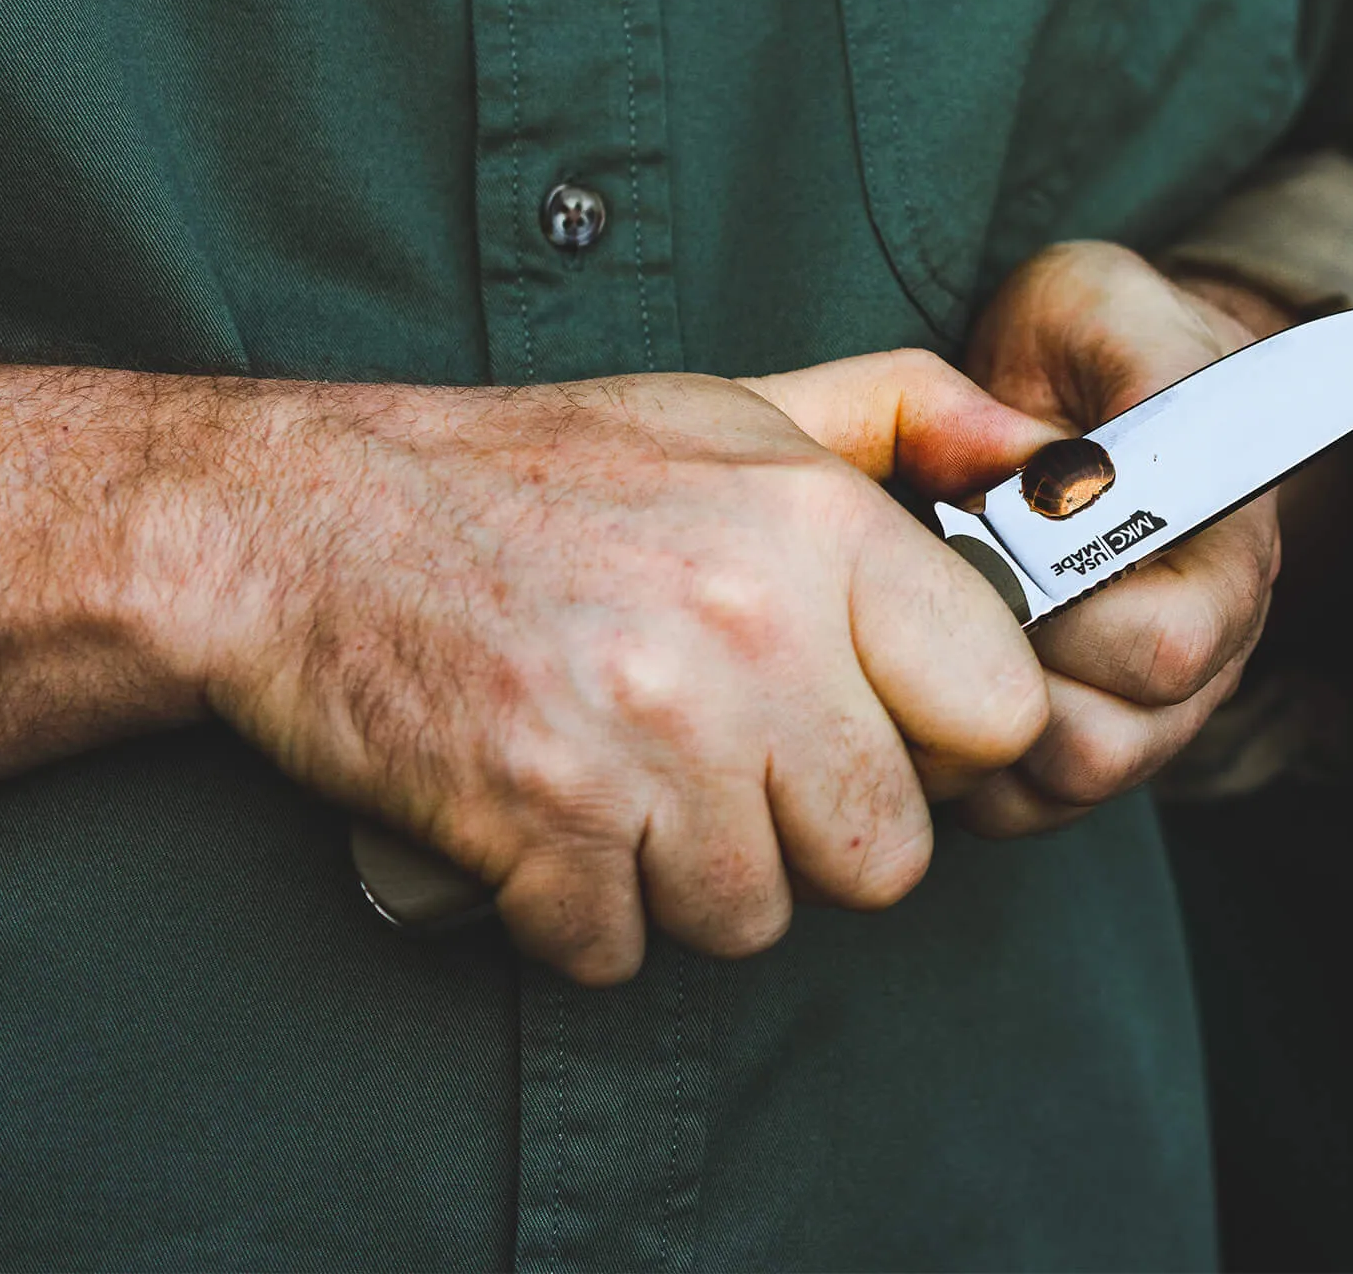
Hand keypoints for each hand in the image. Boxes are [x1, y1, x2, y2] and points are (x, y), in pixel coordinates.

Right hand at [183, 354, 1053, 984]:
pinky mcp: (539, 824)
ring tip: (634, 780)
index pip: (1000, 711)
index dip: (947, 736)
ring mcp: (642, 735)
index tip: (883, 721)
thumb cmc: (534, 470)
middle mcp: (745, 630)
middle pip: (887, 851)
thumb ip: (903, 411)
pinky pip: (624, 951)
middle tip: (736, 761)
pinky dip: (584, 912)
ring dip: (695, 876)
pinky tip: (553, 821)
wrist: (307, 520)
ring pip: (756, 916)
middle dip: (817, 828)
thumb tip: (1045, 461)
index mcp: (812, 524)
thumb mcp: (730, 402)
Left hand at [956, 242, 1287, 834]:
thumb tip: (1098, 461)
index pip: (1169, 648)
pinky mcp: (1080, 741)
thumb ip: (1128, 362)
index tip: (989, 541)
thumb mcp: (1103, 306)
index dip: (1071, 615)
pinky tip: (922, 672)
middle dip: (1005, 666)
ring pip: (1068, 783)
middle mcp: (1205, 649)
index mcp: (1226, 553)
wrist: (1080, 387)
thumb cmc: (1092, 346)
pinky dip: (964, 762)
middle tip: (942, 581)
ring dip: (979, 718)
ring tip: (924, 622)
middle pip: (1116, 738)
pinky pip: (1023, 806)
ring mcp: (1146, 709)